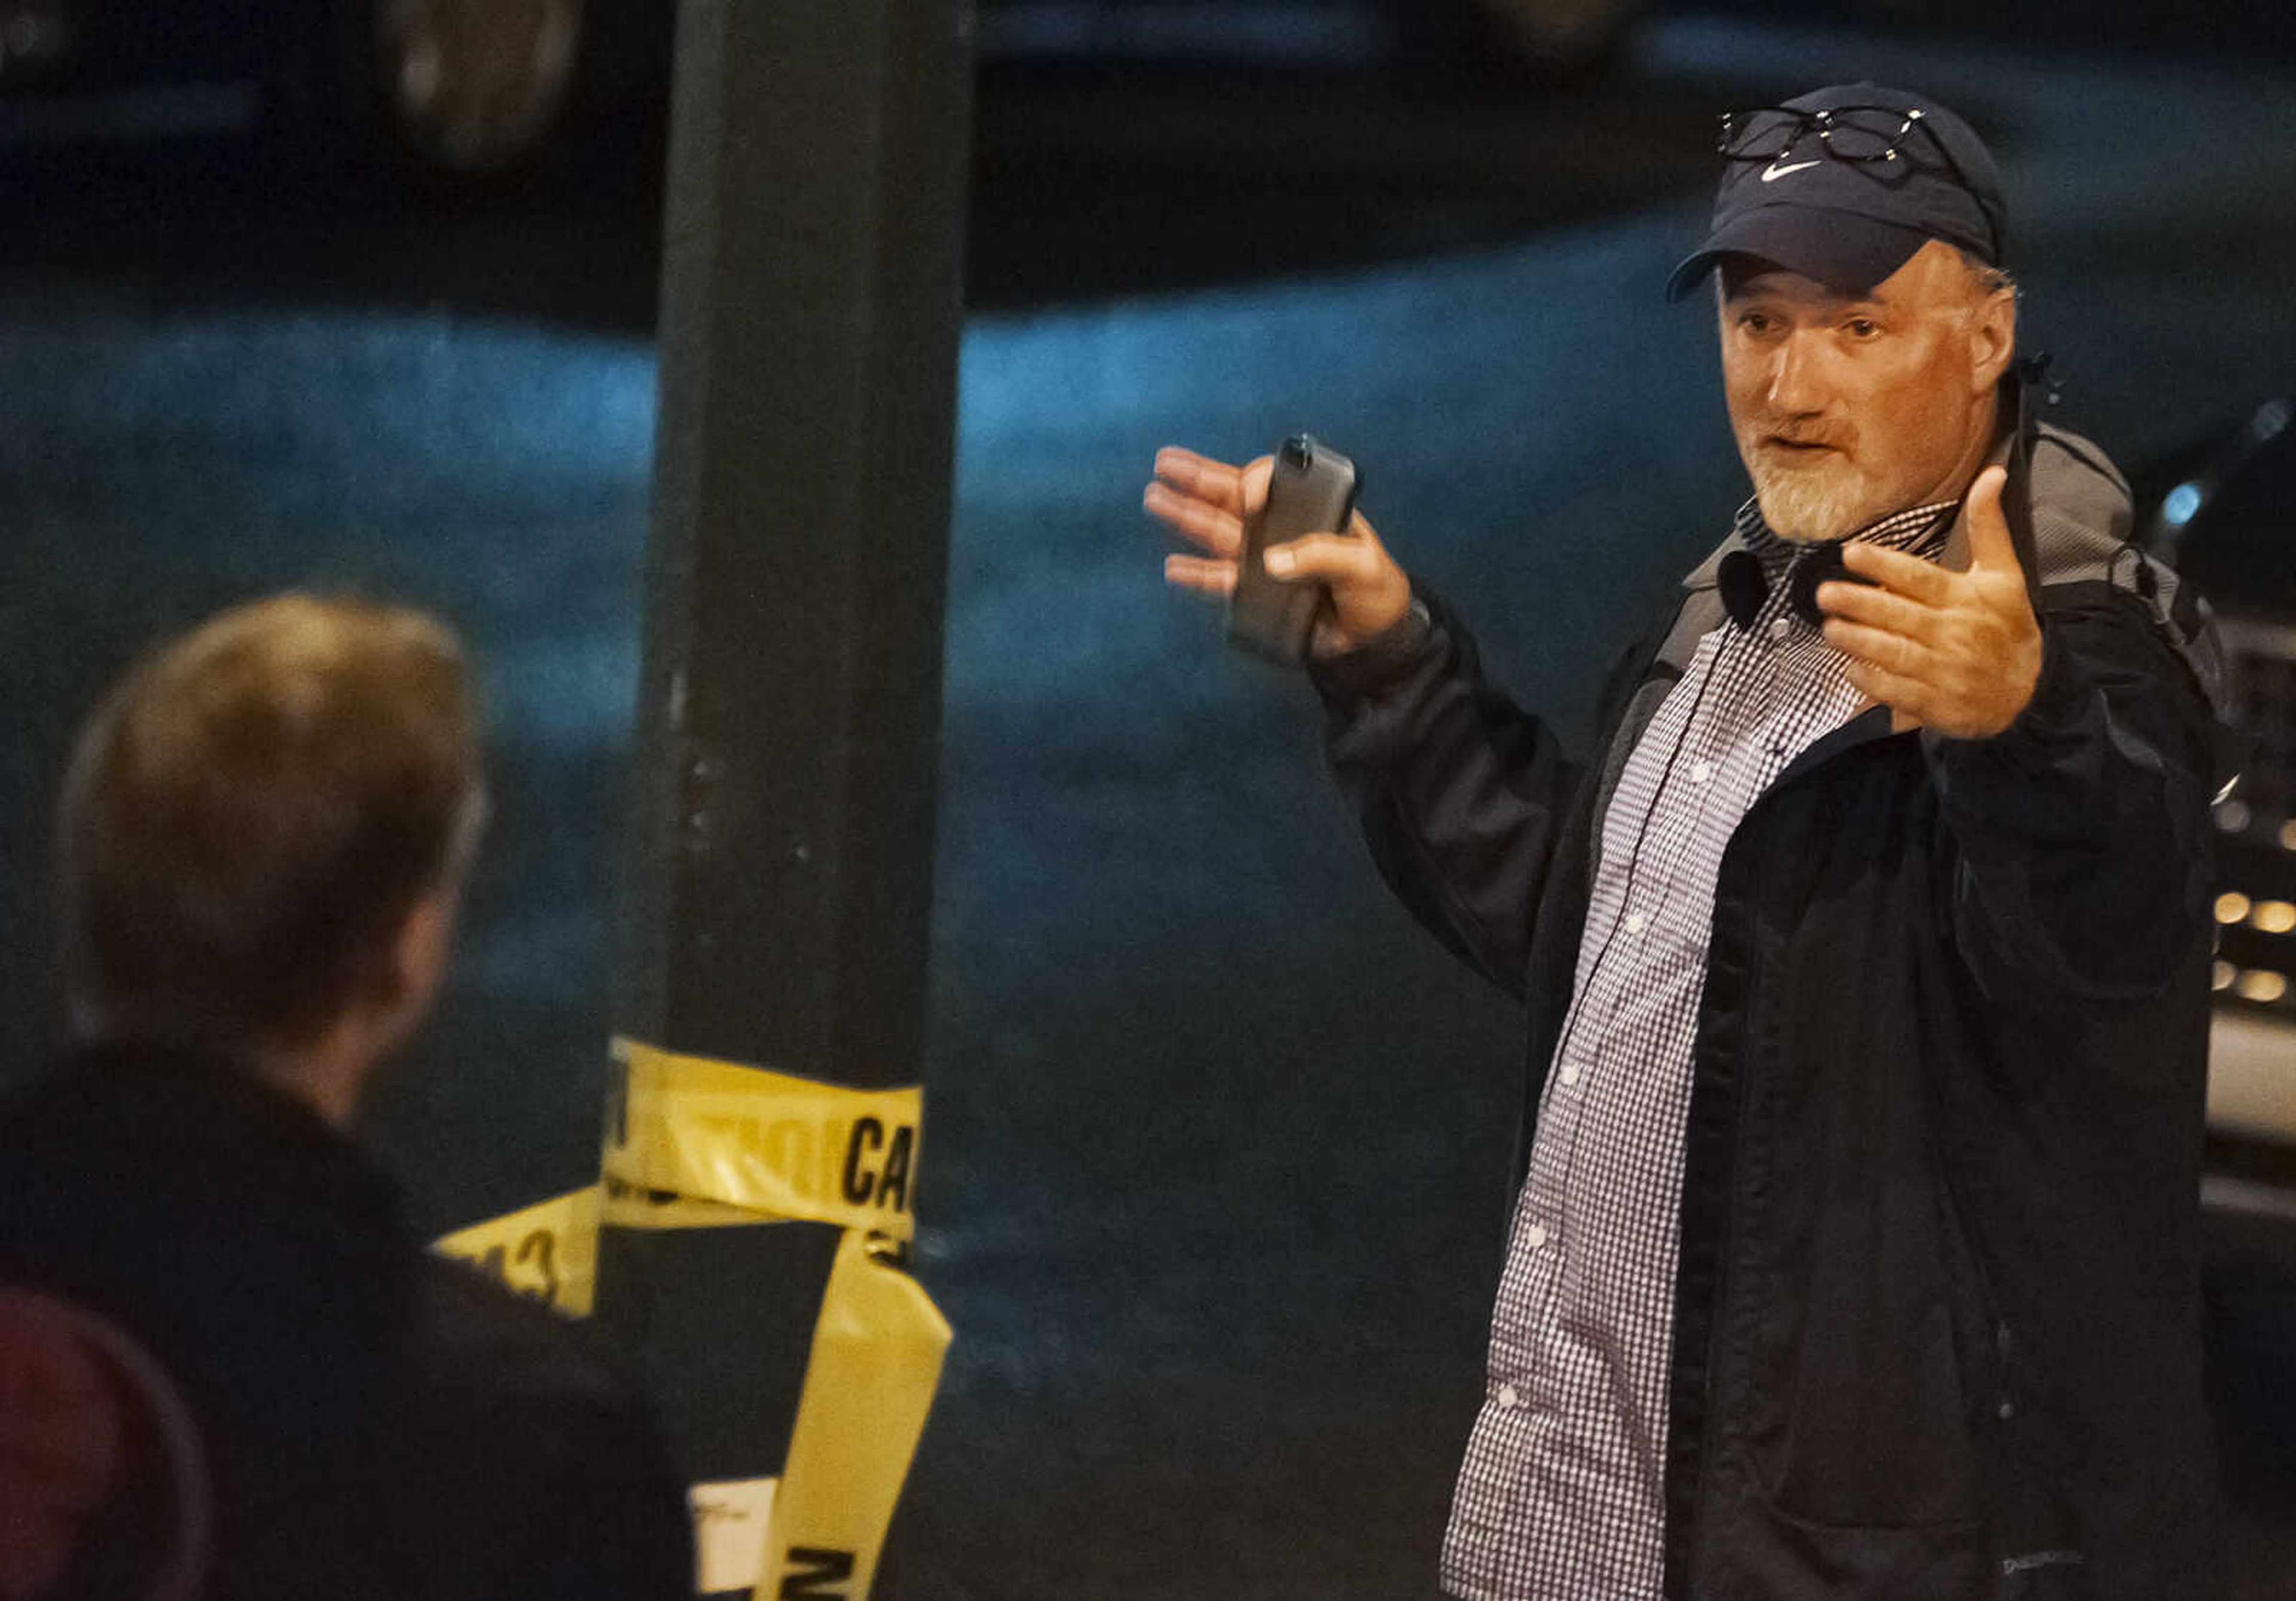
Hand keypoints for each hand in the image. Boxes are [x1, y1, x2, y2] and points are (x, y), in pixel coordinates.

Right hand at [1146, 444, 1411, 656]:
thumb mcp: (1362, 565)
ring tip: (1155, 498)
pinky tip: (1174, 565)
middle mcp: (1279, 526)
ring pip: (1217, 531)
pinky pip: (1220, 578)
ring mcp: (1263, 558)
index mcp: (1309, 508)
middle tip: (1164, 463)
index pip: (1272, 483)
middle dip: (1198, 479)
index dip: (1254, 480)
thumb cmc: (1376, 591)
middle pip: (1232, 497)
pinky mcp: (1255, 591)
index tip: (1246, 491)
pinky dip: (1197, 573)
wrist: (1372, 638)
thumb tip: (1272, 560)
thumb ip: (1322, 555)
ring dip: (1186, 516)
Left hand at [1815, 465, 2041, 739]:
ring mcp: (1944, 671)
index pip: (1919, 577)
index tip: (1850, 553)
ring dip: (1857, 641)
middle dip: (1859, 603)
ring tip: (1829, 628)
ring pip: (1893, 653)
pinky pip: (1896, 691)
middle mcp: (1954, 633)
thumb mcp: (2005, 574)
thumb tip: (1992, 474)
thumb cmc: (2009, 625)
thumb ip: (1988, 526)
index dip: (1883, 563)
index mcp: (1966, 598)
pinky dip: (1871, 681)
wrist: (2030, 689)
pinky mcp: (1935, 703)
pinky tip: (1849, 669)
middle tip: (1825, 593)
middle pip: (1898, 615)